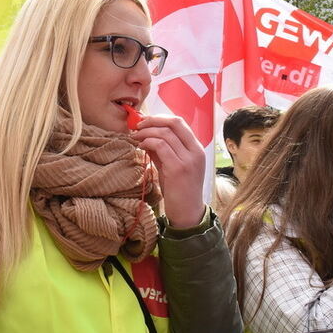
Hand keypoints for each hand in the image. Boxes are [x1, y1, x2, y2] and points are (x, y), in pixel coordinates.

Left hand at [131, 114, 205, 228]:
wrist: (187, 213)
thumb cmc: (179, 191)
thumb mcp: (171, 166)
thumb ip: (162, 151)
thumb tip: (146, 135)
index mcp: (196, 149)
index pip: (179, 122)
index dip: (160, 118)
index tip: (145, 121)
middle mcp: (195, 151)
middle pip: (174, 123)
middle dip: (153, 120)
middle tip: (138, 125)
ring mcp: (188, 160)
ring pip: (165, 133)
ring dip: (146, 132)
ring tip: (136, 137)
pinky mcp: (178, 169)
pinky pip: (160, 146)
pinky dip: (148, 142)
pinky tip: (141, 147)